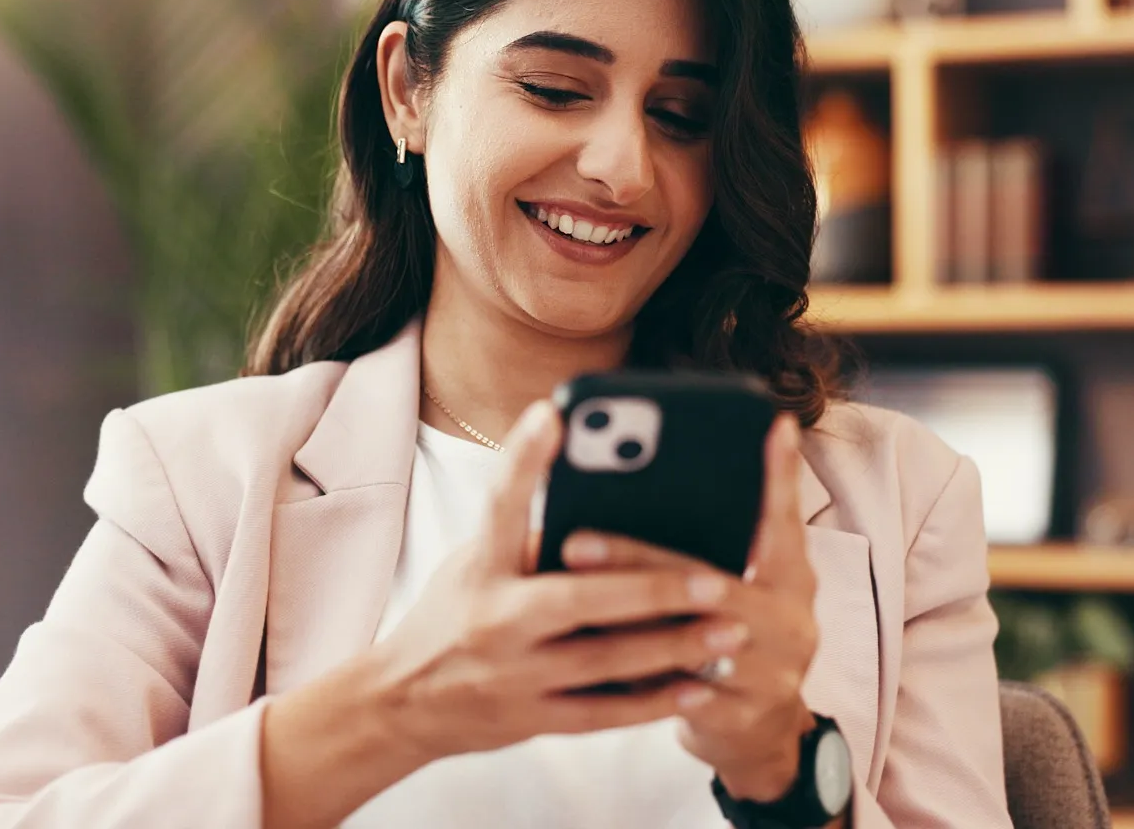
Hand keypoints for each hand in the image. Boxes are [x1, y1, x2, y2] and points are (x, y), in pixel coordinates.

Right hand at [361, 400, 742, 760]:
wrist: (402, 704)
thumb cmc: (454, 614)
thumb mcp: (475, 565)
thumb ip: (528, 538)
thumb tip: (610, 497)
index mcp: (481, 567)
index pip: (500, 504)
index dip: (524, 458)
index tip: (554, 413)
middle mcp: (494, 620)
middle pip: (579, 600)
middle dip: (653, 590)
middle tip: (718, 579)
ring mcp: (514, 676)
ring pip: (606, 662)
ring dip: (673, 647)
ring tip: (732, 632)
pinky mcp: (532, 719)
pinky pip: (603, 713)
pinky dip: (654, 702)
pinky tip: (698, 685)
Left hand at [561, 414, 820, 801]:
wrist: (759, 735)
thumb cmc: (733, 636)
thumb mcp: (741, 584)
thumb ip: (713, 543)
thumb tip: (642, 484)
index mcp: (792, 577)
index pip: (784, 520)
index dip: (781, 475)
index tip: (771, 425)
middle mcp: (791, 620)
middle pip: (712, 581)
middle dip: (638, 558)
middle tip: (576, 539)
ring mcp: (772, 671)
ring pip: (690, 638)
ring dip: (623, 615)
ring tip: (568, 590)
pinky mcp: (742, 716)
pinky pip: (677, 691)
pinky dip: (629, 672)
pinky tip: (582, 653)